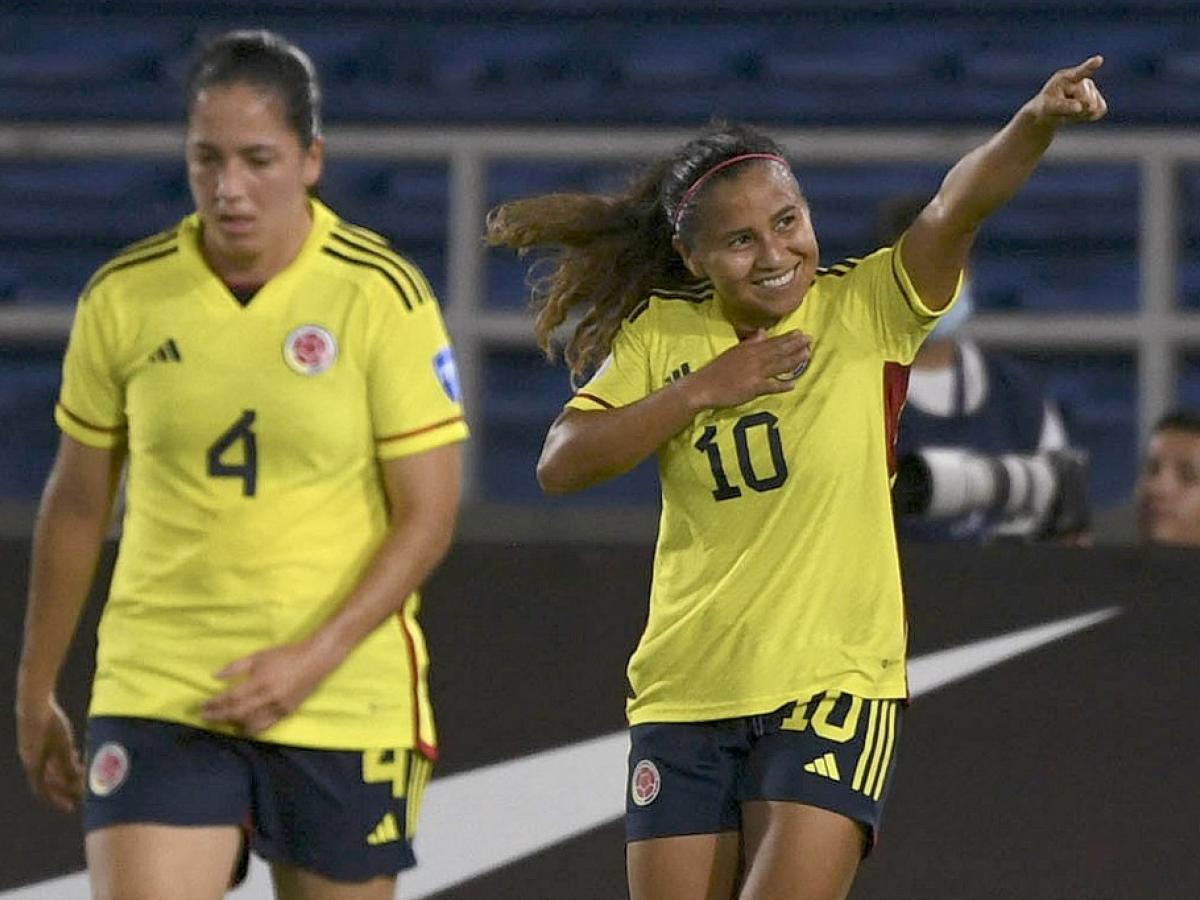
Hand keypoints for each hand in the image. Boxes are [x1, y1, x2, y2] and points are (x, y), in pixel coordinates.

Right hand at [17, 695, 84, 811]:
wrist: (35, 702)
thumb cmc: (50, 725)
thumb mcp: (63, 746)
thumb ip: (67, 765)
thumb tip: (75, 783)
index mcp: (33, 766)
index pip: (43, 792)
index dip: (57, 801)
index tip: (71, 807)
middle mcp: (30, 760)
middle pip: (48, 780)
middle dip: (65, 786)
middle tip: (81, 790)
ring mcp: (32, 750)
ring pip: (49, 767)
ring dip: (65, 772)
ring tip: (82, 770)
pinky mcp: (36, 739)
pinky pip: (49, 756)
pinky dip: (62, 759)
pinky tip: (75, 753)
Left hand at [202, 640, 337, 735]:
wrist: (315, 660)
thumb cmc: (285, 655)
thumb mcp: (259, 656)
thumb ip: (236, 667)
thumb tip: (215, 677)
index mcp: (261, 681)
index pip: (232, 697)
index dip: (215, 703)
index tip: (202, 706)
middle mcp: (269, 697)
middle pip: (238, 712)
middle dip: (219, 716)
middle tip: (205, 717)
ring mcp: (279, 707)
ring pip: (251, 723)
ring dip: (234, 724)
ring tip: (222, 722)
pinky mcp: (287, 713)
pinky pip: (266, 726)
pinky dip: (252, 729)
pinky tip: (243, 728)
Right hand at [687, 329, 812, 409]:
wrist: (703, 386)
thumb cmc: (717, 370)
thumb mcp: (733, 352)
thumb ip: (750, 342)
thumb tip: (763, 332)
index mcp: (748, 349)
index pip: (771, 342)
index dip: (787, 338)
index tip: (801, 333)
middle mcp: (753, 358)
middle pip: (778, 351)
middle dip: (795, 345)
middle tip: (810, 340)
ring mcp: (754, 373)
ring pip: (778, 365)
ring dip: (794, 360)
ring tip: (807, 355)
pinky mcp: (753, 388)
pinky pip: (771, 386)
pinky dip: (782, 385)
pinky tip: (793, 383)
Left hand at [1026, 56, 1107, 125]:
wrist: (1050, 112)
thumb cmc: (1046, 107)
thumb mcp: (1048, 108)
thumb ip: (1063, 106)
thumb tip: (1080, 107)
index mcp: (1065, 78)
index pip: (1080, 72)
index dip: (1090, 66)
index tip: (1099, 59)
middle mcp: (1081, 79)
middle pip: (1086, 100)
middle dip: (1076, 109)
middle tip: (1062, 111)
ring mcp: (1091, 88)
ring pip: (1093, 106)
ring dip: (1080, 114)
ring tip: (1069, 110)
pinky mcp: (1098, 98)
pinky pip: (1101, 109)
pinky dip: (1090, 116)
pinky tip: (1080, 113)